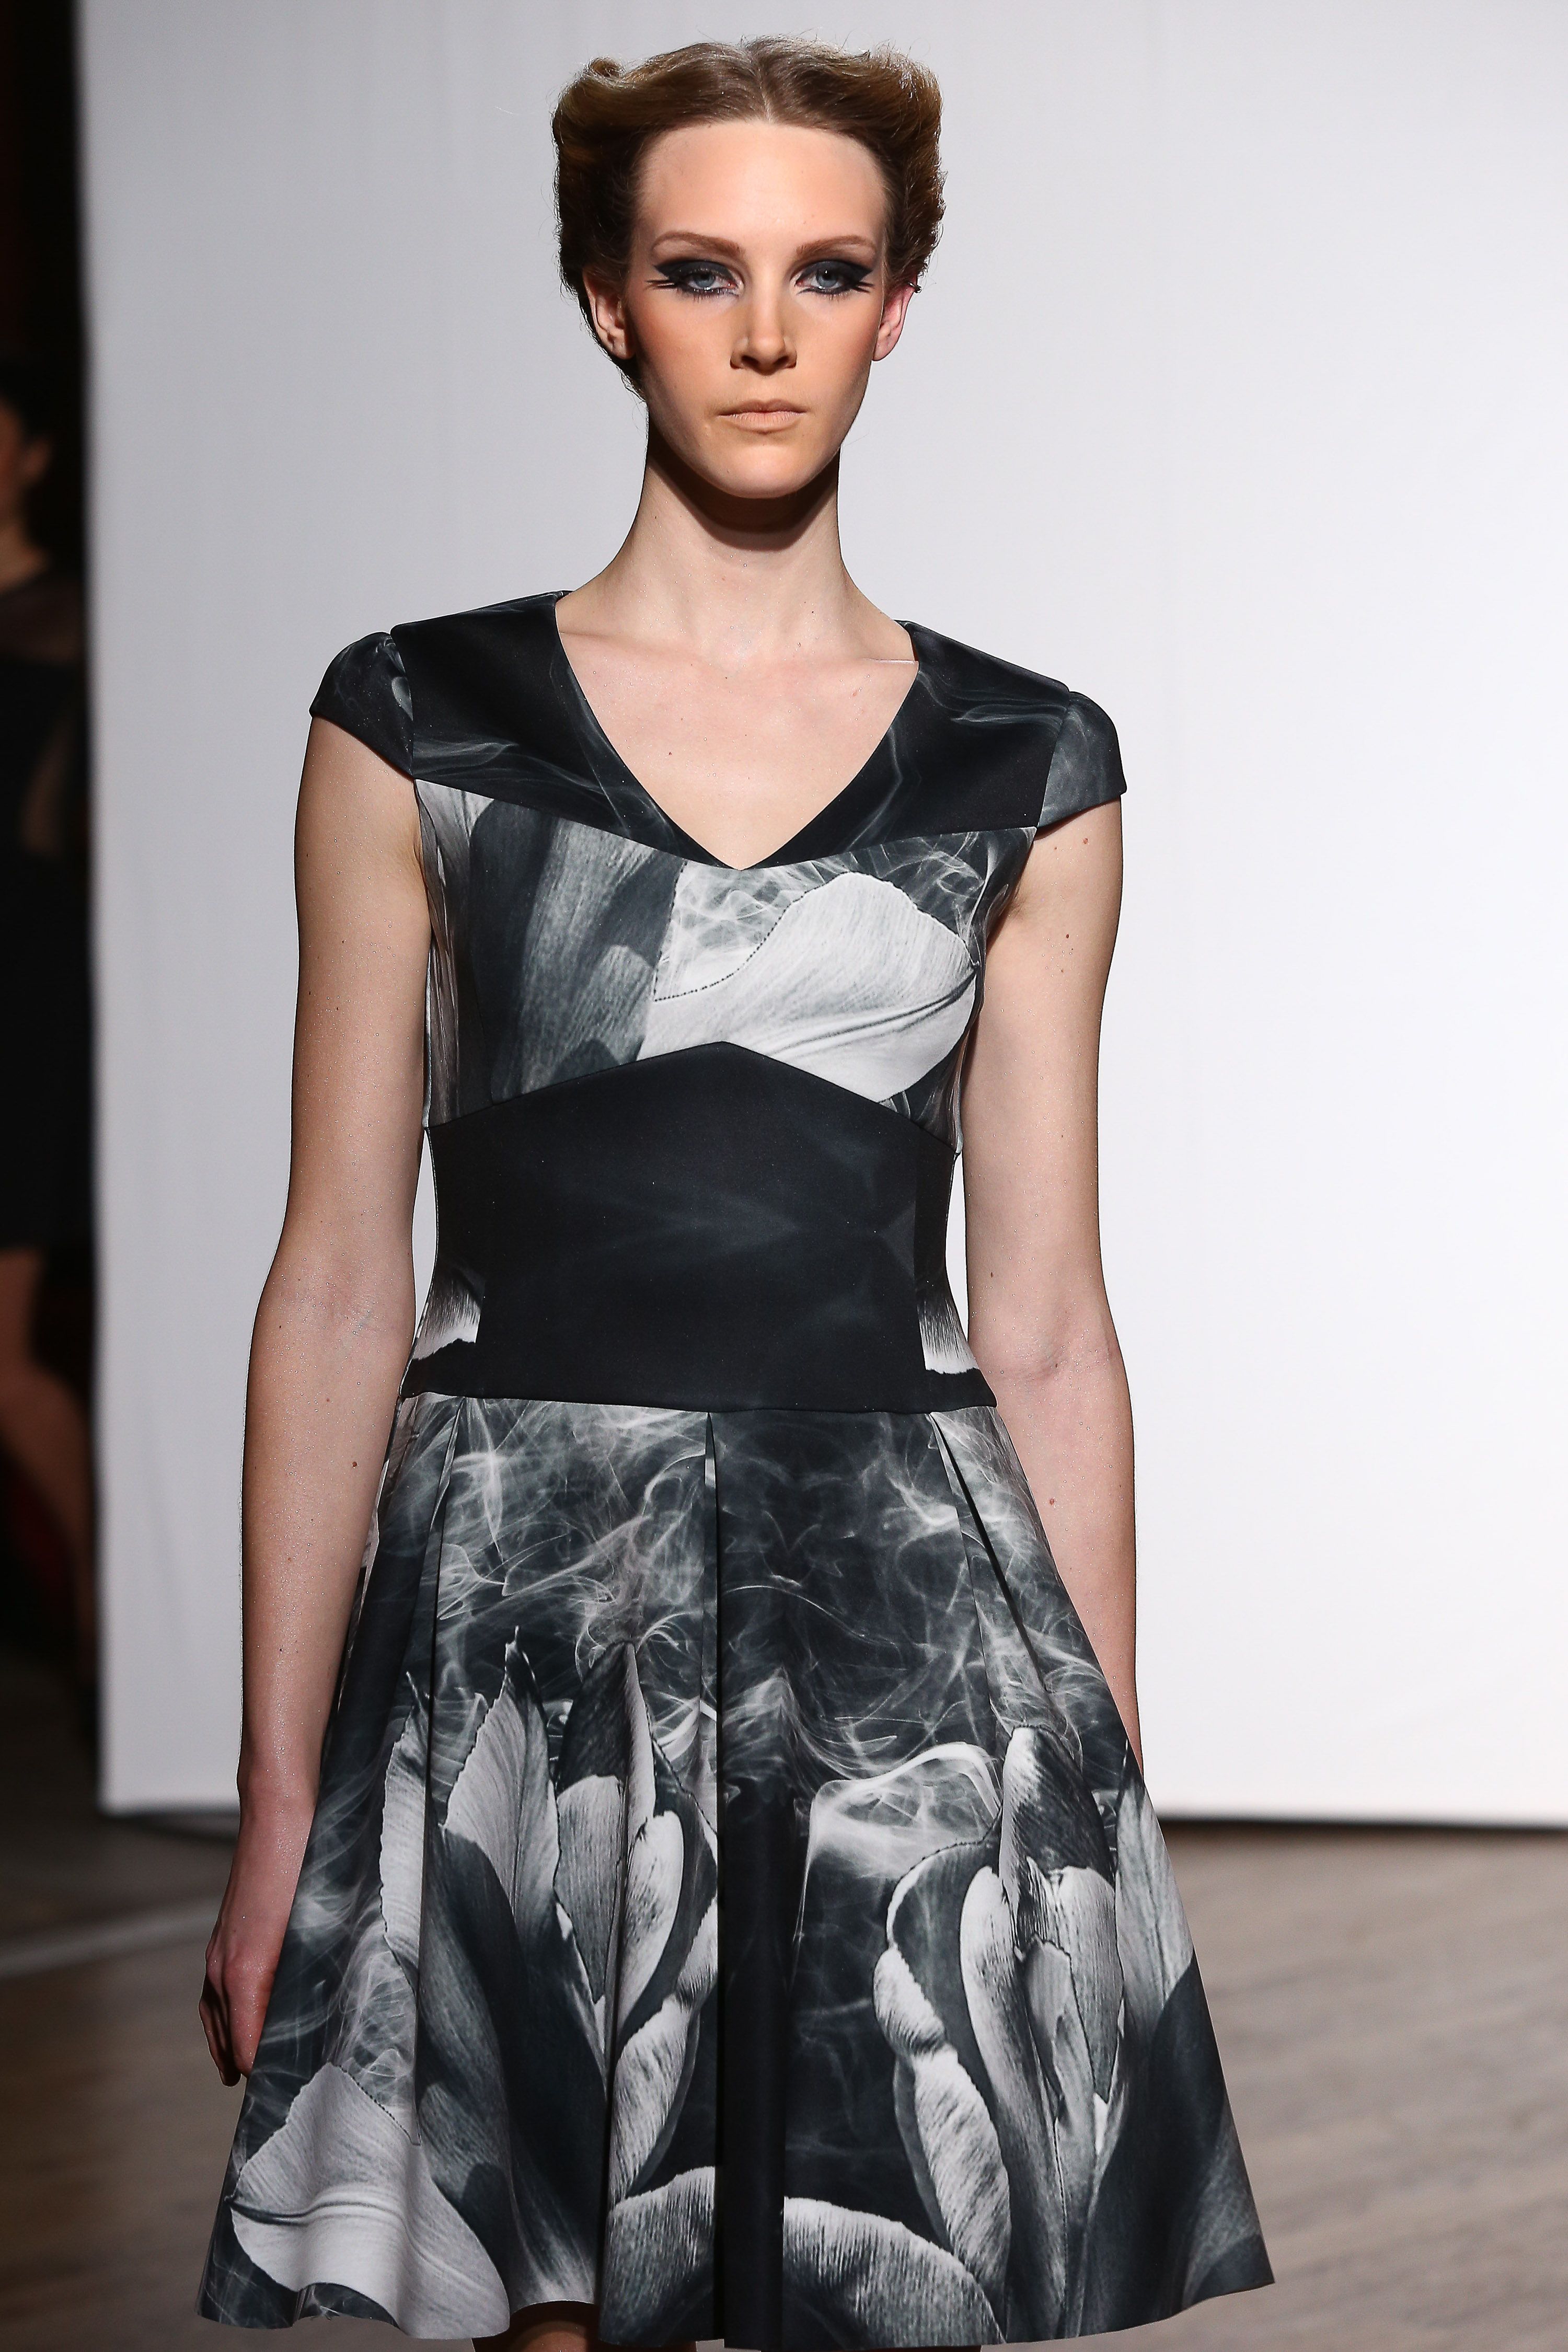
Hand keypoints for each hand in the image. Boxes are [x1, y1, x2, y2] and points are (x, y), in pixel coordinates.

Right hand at [199, 1787, 315, 2084]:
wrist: (281, 1810)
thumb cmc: (307, 1863)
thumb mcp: (321, 1925)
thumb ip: (317, 1975)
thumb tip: (326, 2014)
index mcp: (247, 1973)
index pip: (251, 2050)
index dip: (271, 2078)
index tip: (293, 2101)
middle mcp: (223, 1969)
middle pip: (229, 2042)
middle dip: (251, 2070)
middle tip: (279, 2100)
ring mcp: (218, 1952)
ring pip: (216, 2020)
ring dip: (231, 2048)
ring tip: (246, 2077)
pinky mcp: (223, 1937)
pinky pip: (214, 1995)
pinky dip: (222, 2020)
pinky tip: (236, 2025)